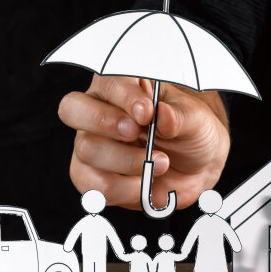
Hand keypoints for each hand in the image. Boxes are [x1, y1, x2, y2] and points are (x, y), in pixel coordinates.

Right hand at [58, 74, 229, 208]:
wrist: (197, 169)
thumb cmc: (191, 133)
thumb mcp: (196, 120)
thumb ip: (180, 117)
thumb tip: (162, 114)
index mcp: (123, 87)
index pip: (108, 82)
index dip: (123, 97)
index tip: (147, 112)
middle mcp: (99, 112)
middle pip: (73, 109)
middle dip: (103, 122)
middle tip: (134, 134)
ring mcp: (92, 145)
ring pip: (87, 150)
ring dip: (127, 161)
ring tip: (160, 163)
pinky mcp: (93, 177)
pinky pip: (94, 186)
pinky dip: (124, 189)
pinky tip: (144, 184)